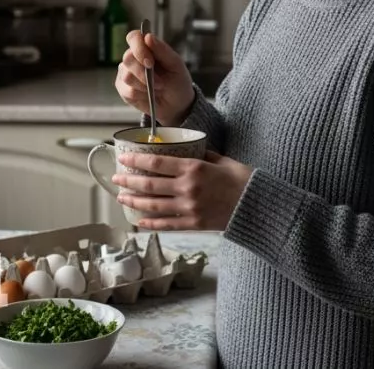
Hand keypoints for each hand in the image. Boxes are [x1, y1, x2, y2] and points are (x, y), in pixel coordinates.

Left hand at [111, 151, 252, 230]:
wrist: (257, 206)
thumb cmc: (242, 180)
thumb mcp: (221, 160)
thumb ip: (201, 155)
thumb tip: (187, 148)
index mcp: (194, 168)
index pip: (157, 163)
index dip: (137, 161)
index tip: (124, 158)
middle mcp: (187, 188)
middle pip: (150, 185)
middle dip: (129, 181)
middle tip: (115, 178)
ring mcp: (189, 208)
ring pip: (154, 206)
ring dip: (134, 202)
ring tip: (122, 198)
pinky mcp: (194, 224)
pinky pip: (167, 224)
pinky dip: (150, 223)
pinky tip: (139, 220)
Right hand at [115, 29, 194, 125]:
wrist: (176, 104)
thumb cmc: (177, 81)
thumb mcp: (176, 65)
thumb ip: (162, 50)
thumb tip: (148, 36)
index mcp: (146, 47)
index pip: (134, 37)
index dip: (139, 48)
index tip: (150, 62)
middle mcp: (133, 58)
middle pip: (128, 58)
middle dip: (144, 73)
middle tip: (160, 83)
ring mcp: (125, 73)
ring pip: (127, 77)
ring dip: (145, 86)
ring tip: (158, 89)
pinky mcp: (123, 88)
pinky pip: (128, 91)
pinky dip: (142, 96)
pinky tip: (149, 96)